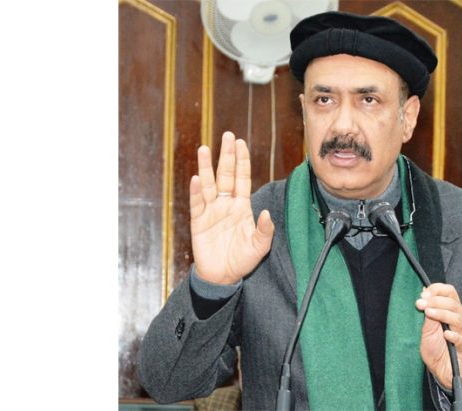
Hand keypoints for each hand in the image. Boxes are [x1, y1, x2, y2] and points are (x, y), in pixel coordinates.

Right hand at [189, 131, 274, 284]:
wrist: (223, 276)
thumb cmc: (242, 260)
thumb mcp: (260, 247)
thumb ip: (265, 230)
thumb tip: (265, 213)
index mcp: (242, 206)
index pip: (242, 178)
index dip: (242, 161)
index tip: (241, 143)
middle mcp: (226, 204)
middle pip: (225, 174)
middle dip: (227, 155)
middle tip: (228, 135)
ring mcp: (211, 211)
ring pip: (208, 184)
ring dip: (206, 166)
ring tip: (204, 148)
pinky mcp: (198, 222)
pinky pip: (197, 203)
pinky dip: (196, 191)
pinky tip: (197, 178)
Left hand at [416, 283, 461, 389]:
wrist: (441, 371)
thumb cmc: (435, 348)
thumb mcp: (427, 328)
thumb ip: (428, 312)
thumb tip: (424, 293)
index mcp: (455, 311)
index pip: (450, 292)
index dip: (437, 290)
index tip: (423, 294)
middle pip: (454, 304)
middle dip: (436, 301)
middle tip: (421, 304)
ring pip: (458, 319)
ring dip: (442, 314)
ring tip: (428, 313)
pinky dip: (454, 336)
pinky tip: (446, 334)